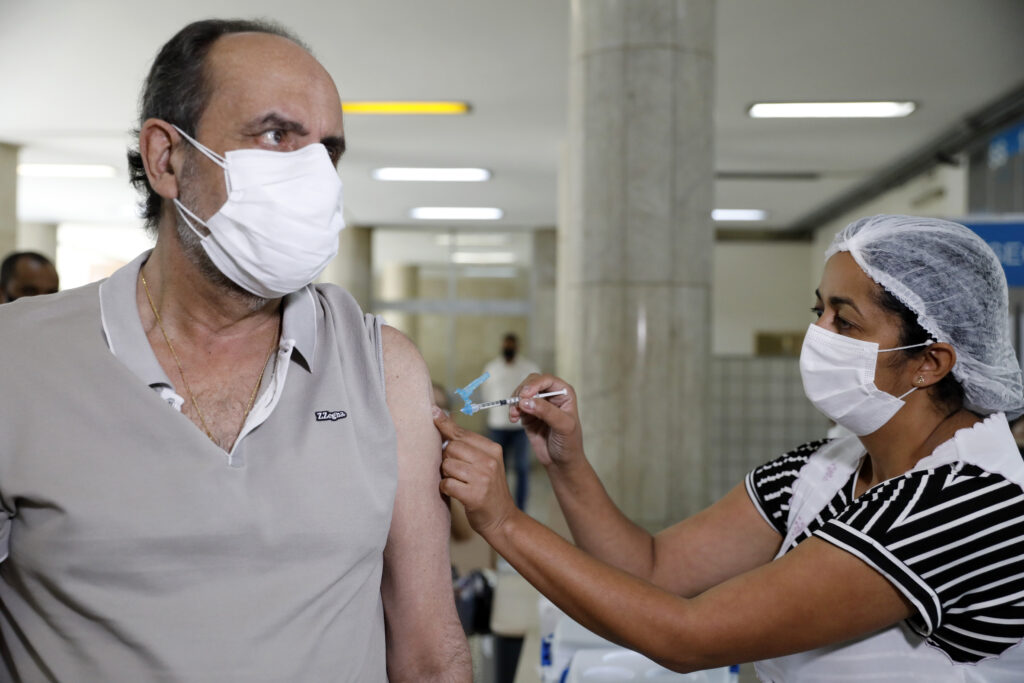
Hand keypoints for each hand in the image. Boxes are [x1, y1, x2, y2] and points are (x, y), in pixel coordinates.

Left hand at [434, 406, 518, 537]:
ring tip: (456, 481)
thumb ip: (469, 447)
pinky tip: (454, 492)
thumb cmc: (488, 489)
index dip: (445, 424)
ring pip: (447, 465)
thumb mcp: (486, 464)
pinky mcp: (474, 495)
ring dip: (446, 474)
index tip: (433, 412)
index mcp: (492, 449)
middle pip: (451, 447)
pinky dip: (445, 488)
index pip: (462, 433)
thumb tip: (443, 423)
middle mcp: (489, 461)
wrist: (502, 518)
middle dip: (446, 458)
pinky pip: (446, 483)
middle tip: (454, 470)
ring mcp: (483, 478)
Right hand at [508, 374, 583, 467]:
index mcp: (564, 393)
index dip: (534, 384)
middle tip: (517, 404)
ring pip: (521, 393)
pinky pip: (517, 406)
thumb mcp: (563, 426)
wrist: (561, 462)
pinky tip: (514, 419)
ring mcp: (539, 404)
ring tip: (515, 415)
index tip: (524, 395)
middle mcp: (551, 395)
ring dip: (515, 401)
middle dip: (522, 391)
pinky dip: (512, 410)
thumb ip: (546, 412)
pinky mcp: (529, 414)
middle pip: (531, 383)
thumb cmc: (569, 443)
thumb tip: (526, 401)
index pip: (546, 380)